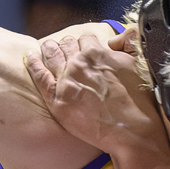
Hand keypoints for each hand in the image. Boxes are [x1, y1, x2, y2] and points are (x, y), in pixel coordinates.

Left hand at [24, 28, 162, 156]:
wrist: (131, 131)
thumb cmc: (138, 101)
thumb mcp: (138, 65)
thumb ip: (126, 46)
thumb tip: (116, 39)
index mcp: (98, 52)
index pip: (85, 38)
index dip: (85, 43)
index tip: (84, 48)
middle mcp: (79, 63)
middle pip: (66, 44)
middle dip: (66, 45)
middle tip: (64, 49)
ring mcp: (66, 80)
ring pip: (51, 55)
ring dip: (49, 49)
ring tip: (46, 49)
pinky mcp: (57, 99)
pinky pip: (39, 75)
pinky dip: (33, 63)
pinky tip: (30, 57)